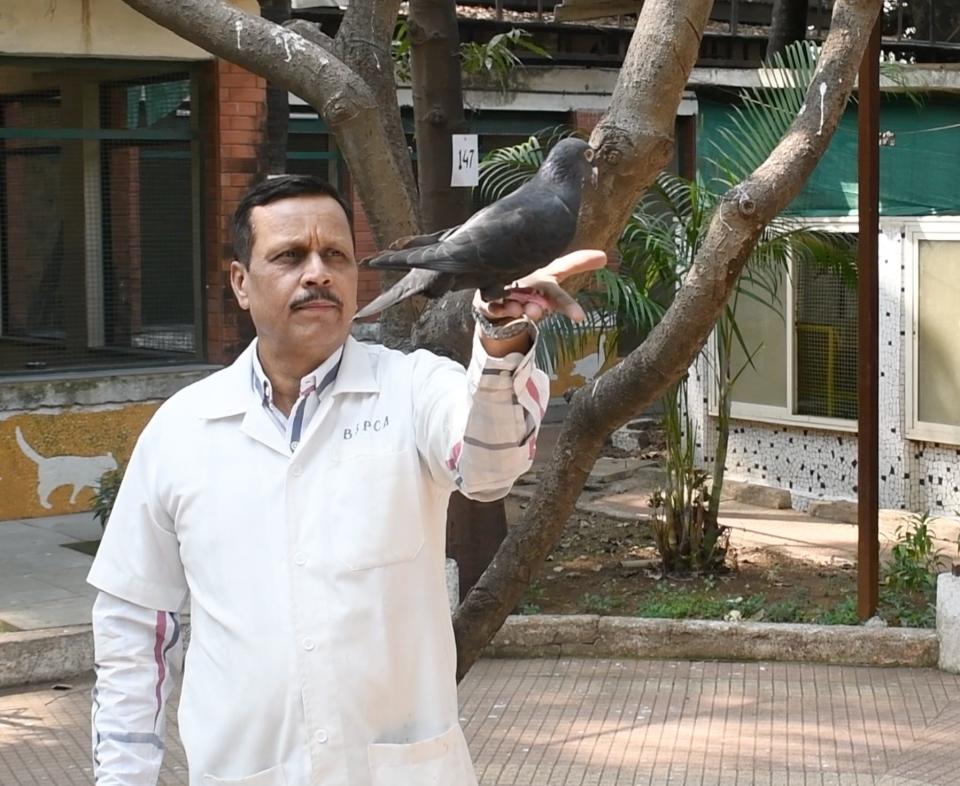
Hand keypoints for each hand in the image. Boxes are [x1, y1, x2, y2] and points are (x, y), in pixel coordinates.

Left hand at [472, 249, 607, 323]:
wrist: (501, 296)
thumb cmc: (530, 282)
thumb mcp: (553, 270)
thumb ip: (577, 263)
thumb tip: (605, 256)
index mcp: (543, 290)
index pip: (559, 298)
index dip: (569, 307)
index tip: (579, 318)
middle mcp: (527, 299)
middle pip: (535, 307)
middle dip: (536, 310)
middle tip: (536, 312)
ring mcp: (509, 302)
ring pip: (514, 307)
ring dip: (516, 308)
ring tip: (516, 307)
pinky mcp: (490, 304)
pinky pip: (491, 307)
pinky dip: (494, 307)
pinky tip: (495, 305)